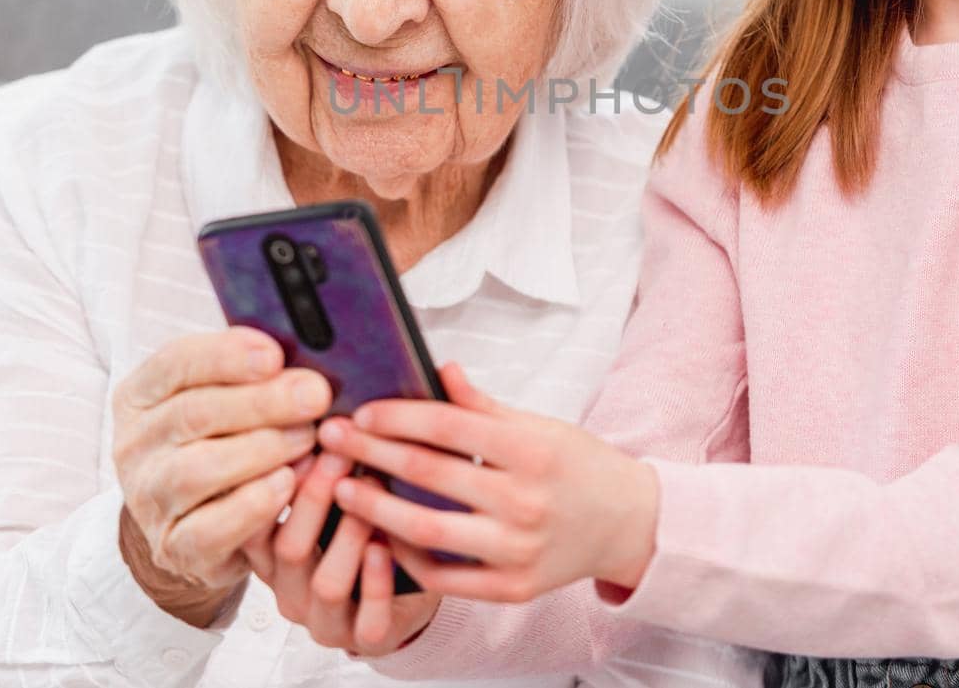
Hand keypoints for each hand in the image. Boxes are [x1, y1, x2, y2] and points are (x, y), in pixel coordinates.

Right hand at [111, 326, 330, 625]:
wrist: (198, 527)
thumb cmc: (221, 444)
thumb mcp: (225, 401)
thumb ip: (251, 374)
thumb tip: (303, 353)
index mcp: (141, 396)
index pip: (174, 363)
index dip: (226, 356)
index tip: (276, 355)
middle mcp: (134, 445)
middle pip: (193, 414)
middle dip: (262, 401)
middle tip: (315, 395)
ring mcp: (148, 499)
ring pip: (197, 470)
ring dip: (262, 450)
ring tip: (307, 439)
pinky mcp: (173, 547)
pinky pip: (208, 529)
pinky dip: (253, 505)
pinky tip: (287, 483)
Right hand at [255, 448, 440, 654]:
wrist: (405, 591)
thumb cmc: (365, 529)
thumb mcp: (337, 492)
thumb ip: (325, 455)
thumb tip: (327, 398)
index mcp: (272, 552)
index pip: (250, 521)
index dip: (267, 481)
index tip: (292, 436)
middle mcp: (290, 587)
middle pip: (288, 547)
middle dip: (315, 494)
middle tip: (340, 449)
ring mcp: (324, 617)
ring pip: (327, 582)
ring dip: (351, 534)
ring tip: (375, 492)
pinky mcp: (364, 638)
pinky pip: (366, 619)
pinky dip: (378, 580)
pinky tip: (387, 545)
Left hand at [315, 363, 658, 603]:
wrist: (628, 524)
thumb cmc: (579, 467)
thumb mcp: (540, 425)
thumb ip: (483, 405)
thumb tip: (441, 369)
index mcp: (532, 451)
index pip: (448, 427)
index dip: (397, 417)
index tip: (361, 411)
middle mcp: (525, 502)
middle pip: (428, 474)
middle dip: (370, 453)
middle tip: (330, 438)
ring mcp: (518, 551)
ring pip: (426, 529)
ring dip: (375, 508)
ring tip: (343, 488)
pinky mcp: (512, 589)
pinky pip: (444, 576)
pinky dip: (406, 556)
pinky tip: (381, 535)